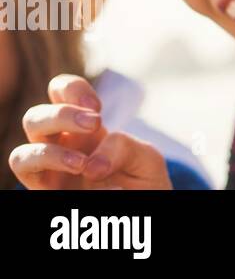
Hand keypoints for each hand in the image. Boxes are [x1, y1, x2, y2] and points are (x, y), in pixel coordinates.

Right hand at [8, 73, 172, 189]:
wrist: (146, 210)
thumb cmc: (145, 183)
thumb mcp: (146, 158)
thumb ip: (125, 147)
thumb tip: (91, 164)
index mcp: (85, 130)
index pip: (60, 92)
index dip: (72, 89)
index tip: (98, 107)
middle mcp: (61, 147)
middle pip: (35, 117)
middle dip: (61, 114)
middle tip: (95, 123)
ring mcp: (51, 172)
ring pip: (22, 151)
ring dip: (49, 151)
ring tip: (83, 163)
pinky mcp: (46, 193)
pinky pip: (28, 175)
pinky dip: (52, 168)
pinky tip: (82, 172)